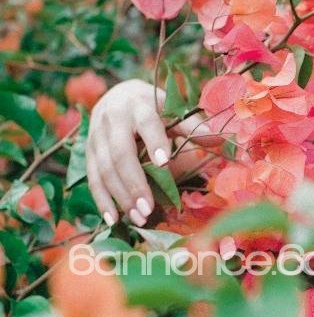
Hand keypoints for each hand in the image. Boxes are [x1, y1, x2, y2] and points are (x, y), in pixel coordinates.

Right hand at [86, 79, 218, 225]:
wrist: (117, 96)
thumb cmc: (153, 108)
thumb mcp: (171, 110)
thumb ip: (193, 126)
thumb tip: (222, 139)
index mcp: (139, 105)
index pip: (147, 123)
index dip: (154, 142)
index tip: (164, 163)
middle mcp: (113, 119)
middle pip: (120, 152)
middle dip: (134, 182)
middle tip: (148, 208)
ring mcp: (96, 136)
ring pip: (104, 168)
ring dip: (120, 196)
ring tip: (139, 218)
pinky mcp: (88, 152)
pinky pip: (92, 177)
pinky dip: (102, 200)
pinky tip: (113, 219)